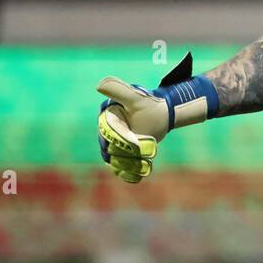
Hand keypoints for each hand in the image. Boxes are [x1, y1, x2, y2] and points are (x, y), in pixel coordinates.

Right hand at [96, 52, 217, 182]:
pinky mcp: (123, 153)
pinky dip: (128, 172)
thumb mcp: (136, 97)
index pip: (109, 133)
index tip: (137, 144)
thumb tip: (99, 85)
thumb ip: (118, 90)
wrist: (163, 114)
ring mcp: (115, 143)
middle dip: (126, 154)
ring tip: (143, 167)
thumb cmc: (151, 104)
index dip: (122, 139)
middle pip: (111, 148)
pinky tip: (138, 177)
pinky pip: (121, 166)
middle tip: (142, 156)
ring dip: (128, 165)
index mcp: (106, 117)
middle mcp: (107, 131)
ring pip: (116, 159)